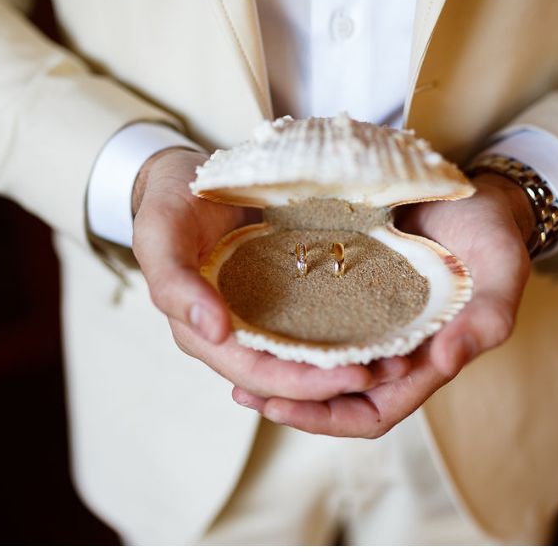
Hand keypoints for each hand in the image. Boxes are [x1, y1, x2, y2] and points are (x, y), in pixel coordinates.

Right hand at [130, 148, 401, 406]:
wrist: (187, 174)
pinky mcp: (283, 296)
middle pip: (286, 377)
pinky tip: (386, 328)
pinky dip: (348, 332)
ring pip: (304, 359)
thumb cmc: (169, 201)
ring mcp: (260, 317)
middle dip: (336, 382)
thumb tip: (215, 331)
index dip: (302, 384)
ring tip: (398, 361)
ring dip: (347, 365)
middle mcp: (234, 335)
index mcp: (200, 332)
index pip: (254, 373)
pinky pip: (317, 324)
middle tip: (390, 372)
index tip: (353, 377)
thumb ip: (175, 284)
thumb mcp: (160, 234)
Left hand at [236, 174, 532, 437]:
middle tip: (241, 392)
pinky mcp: (342, 297)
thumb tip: (448, 360)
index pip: (371, 413)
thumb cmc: (489, 231)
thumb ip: (488, 316)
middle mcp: (387, 354)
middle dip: (289, 403)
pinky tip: (244, 322)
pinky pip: (305, 327)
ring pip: (314, 367)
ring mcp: (363, 328)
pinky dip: (278, 331)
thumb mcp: (501, 267)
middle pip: (332, 400)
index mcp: (422, 363)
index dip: (327, 418)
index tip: (281, 406)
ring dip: (276, 373)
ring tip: (230, 363)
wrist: (468, 189)